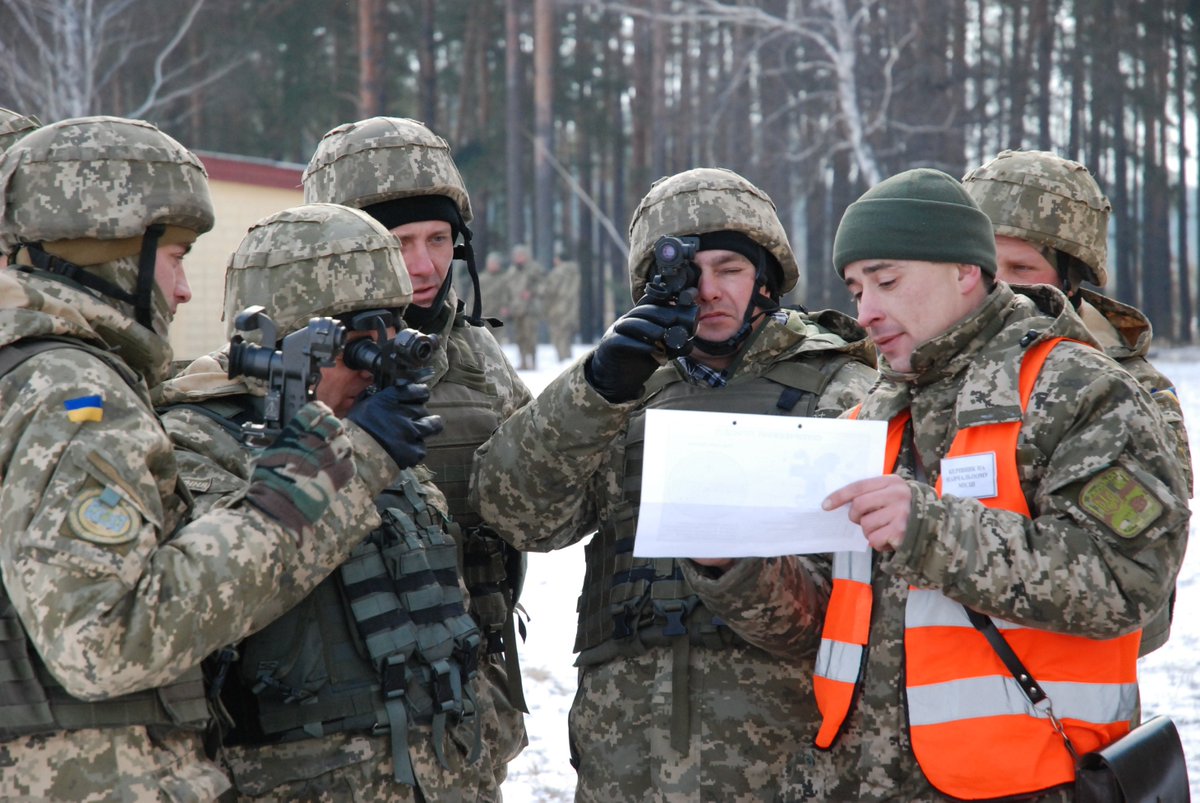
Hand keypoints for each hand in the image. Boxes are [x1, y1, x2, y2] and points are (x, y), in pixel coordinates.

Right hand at [245, 400, 354, 527]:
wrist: (278, 505)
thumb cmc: (265, 481)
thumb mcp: (266, 456)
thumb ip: (280, 446)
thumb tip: (283, 444)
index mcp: (297, 432)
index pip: (316, 410)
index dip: (321, 413)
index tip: (322, 417)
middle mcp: (316, 439)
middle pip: (334, 424)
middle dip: (333, 429)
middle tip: (329, 438)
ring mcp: (330, 455)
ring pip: (345, 443)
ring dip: (341, 448)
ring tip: (334, 456)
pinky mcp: (340, 474)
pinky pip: (350, 464)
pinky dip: (345, 466)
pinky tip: (337, 471)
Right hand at [347, 383, 443, 468]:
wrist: (353, 455)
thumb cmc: (354, 428)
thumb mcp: (363, 405)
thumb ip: (380, 397)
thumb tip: (391, 392)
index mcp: (391, 399)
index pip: (419, 391)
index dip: (420, 394)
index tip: (419, 397)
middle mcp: (405, 413)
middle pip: (423, 409)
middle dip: (418, 414)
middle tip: (411, 419)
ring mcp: (412, 432)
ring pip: (433, 425)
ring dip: (428, 427)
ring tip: (419, 431)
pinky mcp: (414, 451)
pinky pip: (422, 447)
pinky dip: (415, 449)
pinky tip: (406, 450)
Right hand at [585, 302, 697, 402]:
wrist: (616, 380)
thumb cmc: (638, 361)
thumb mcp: (659, 351)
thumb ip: (672, 345)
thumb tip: (689, 342)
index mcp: (639, 318)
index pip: (650, 302)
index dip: (664, 298)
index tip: (681, 301)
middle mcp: (627, 322)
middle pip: (641, 311)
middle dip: (660, 313)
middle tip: (675, 319)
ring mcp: (616, 332)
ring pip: (630, 324)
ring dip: (648, 327)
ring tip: (662, 334)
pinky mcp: (609, 347)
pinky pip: (621, 341)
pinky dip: (637, 345)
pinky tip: (651, 350)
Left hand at [823, 476, 911, 551]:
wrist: (937, 524)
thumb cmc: (907, 509)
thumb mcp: (893, 493)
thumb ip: (873, 493)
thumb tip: (843, 503)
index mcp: (892, 482)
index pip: (859, 486)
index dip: (839, 496)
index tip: (825, 505)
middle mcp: (897, 495)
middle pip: (858, 506)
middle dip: (855, 516)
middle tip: (863, 520)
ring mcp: (900, 513)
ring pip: (865, 525)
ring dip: (869, 531)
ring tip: (884, 529)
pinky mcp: (901, 532)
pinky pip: (874, 539)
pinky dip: (878, 543)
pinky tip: (889, 539)